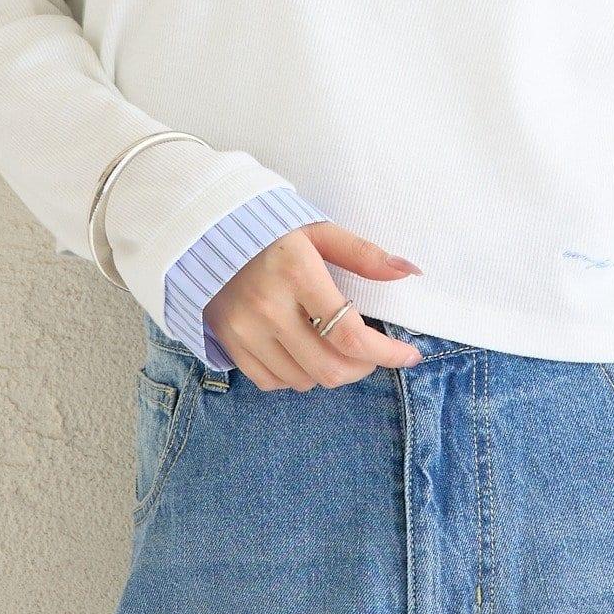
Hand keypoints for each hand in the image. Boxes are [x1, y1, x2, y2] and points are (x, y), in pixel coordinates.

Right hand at [204, 220, 425, 387]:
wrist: (204, 233)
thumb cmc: (270, 232)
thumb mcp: (318, 231)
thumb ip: (363, 254)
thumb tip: (410, 271)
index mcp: (297, 274)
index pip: (349, 334)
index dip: (385, 353)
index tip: (408, 355)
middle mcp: (269, 307)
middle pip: (329, 368)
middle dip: (362, 367)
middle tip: (371, 352)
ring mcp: (245, 330)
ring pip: (304, 380)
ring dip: (329, 370)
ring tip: (333, 345)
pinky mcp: (229, 343)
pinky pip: (272, 382)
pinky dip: (295, 375)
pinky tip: (302, 351)